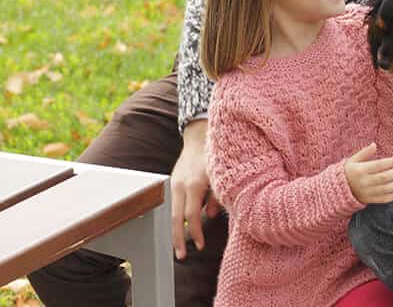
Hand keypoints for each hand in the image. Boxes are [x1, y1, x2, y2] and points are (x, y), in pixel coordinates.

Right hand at [171, 119, 222, 259]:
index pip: (192, 215)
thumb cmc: (215, 156)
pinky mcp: (172, 182)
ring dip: (173, 231)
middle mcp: (181, 185)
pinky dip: (174, 218)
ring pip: (170, 212)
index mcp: (195, 184)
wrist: (199, 136)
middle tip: (180, 256)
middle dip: (178, 238)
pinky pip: (171, 204)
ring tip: (177, 248)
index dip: (195, 233)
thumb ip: (217, 196)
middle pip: (176, 218)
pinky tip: (176, 230)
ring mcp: (174, 183)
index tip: (199, 246)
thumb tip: (210, 216)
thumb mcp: (222, 175)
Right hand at [344, 143, 392, 204]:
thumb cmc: (347, 172)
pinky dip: (392, 197)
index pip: (379, 165)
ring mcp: (366, 192)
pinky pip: (382, 200)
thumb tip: (374, 145)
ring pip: (385, 189)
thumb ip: (364, 153)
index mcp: (360, 170)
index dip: (391, 162)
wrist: (336, 190)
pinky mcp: (368, 200)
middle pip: (384, 177)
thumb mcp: (352, 160)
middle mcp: (364, 182)